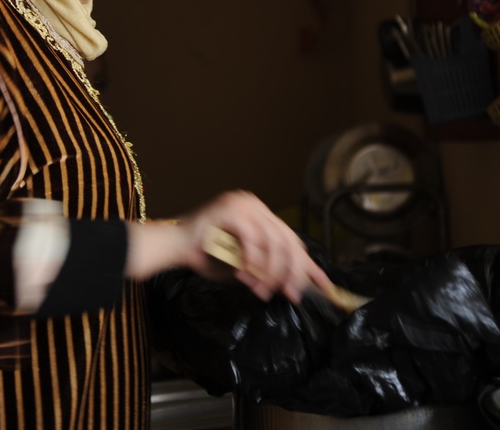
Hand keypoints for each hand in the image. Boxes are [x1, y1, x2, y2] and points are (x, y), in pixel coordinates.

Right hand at [178, 191, 331, 303]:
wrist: (174, 247)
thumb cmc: (206, 256)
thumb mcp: (246, 266)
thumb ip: (268, 270)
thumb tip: (296, 286)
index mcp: (261, 215)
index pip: (292, 240)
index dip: (308, 264)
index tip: (325, 286)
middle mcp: (255, 205)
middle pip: (287, 240)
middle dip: (292, 272)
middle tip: (292, 295)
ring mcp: (243, 204)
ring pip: (272, 241)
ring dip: (270, 271)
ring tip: (264, 292)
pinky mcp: (230, 209)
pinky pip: (251, 238)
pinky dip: (251, 261)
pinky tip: (247, 277)